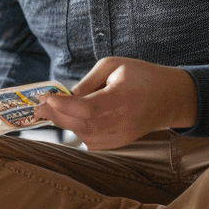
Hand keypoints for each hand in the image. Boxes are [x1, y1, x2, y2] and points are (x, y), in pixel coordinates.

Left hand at [34, 56, 197, 150]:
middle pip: (81, 124)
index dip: (63, 104)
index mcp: (122, 98)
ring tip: (51, 111)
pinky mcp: (120, 142)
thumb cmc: (141, 76)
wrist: (170, 97)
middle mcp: (122, 121)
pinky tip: (70, 120)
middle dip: (56, 115)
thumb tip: (68, 95)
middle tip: (39, 106)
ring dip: (64, 123)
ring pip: (84, 135)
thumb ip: (89, 81)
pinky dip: (77, 132)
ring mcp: (122, 135)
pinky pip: (92, 142)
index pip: (86, 107)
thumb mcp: (114, 65)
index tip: (45, 96)